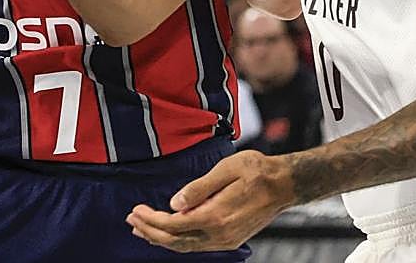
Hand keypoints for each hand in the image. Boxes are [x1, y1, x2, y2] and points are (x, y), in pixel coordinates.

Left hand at [126, 150, 292, 252]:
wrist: (284, 184)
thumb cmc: (257, 171)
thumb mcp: (225, 170)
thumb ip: (198, 188)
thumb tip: (174, 203)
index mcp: (217, 216)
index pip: (174, 225)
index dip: (151, 219)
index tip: (136, 210)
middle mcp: (220, 234)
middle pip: (176, 241)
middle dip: (150, 232)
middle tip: (131, 220)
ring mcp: (226, 240)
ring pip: (186, 247)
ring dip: (161, 239)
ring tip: (142, 230)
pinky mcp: (230, 240)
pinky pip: (197, 245)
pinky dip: (178, 241)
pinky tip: (168, 234)